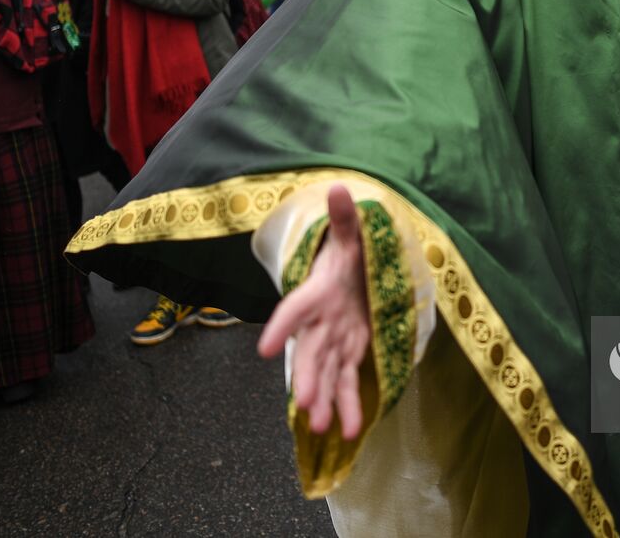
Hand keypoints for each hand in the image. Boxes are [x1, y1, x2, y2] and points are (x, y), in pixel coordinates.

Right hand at [258, 184, 370, 438]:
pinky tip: (349, 431)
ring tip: (321, 428)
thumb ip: (346, 217)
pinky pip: (348, 381)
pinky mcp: (351, 352)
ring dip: (325, 400)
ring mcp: (335, 340)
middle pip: (310, 352)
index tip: (265, 348)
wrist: (354, 271)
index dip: (282, 326)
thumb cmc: (351, 253)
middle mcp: (322, 321)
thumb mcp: (353, 235)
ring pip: (326, 373)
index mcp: (319, 291)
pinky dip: (349, 405)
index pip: (297, 308)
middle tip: (305, 405)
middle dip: (307, 378)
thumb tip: (340, 188)